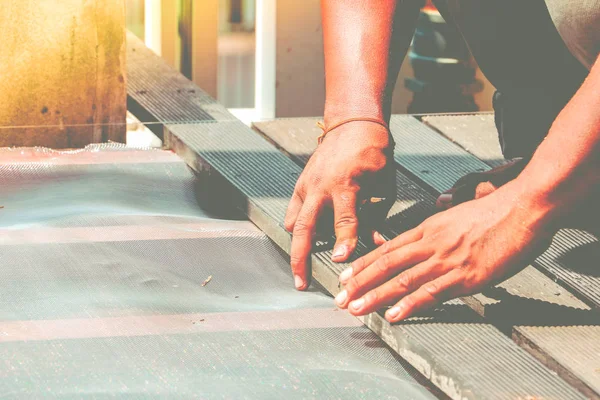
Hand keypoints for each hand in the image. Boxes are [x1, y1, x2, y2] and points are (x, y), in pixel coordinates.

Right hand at [285, 121, 395, 289]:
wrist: (353, 125)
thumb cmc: (374, 154)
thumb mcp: (383, 184)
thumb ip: (376, 216)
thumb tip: (375, 244)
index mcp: (347, 186)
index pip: (345, 220)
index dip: (344, 241)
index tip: (341, 260)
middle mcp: (321, 188)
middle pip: (305, 229)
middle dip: (301, 258)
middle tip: (302, 283)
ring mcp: (307, 186)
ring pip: (294, 224)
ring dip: (297, 246)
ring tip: (302, 268)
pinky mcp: (300, 185)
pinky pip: (292, 212)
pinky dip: (297, 228)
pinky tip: (306, 240)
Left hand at [334, 182, 552, 321]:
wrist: (524, 207)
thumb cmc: (496, 210)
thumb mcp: (461, 209)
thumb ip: (444, 217)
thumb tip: (438, 209)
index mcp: (429, 228)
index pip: (388, 247)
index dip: (365, 263)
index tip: (347, 275)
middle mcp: (431, 243)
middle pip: (387, 263)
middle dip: (361, 282)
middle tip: (341, 297)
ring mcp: (446, 260)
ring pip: (402, 279)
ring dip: (375, 296)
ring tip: (356, 308)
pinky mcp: (466, 276)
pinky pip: (431, 292)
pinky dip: (410, 304)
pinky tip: (394, 315)